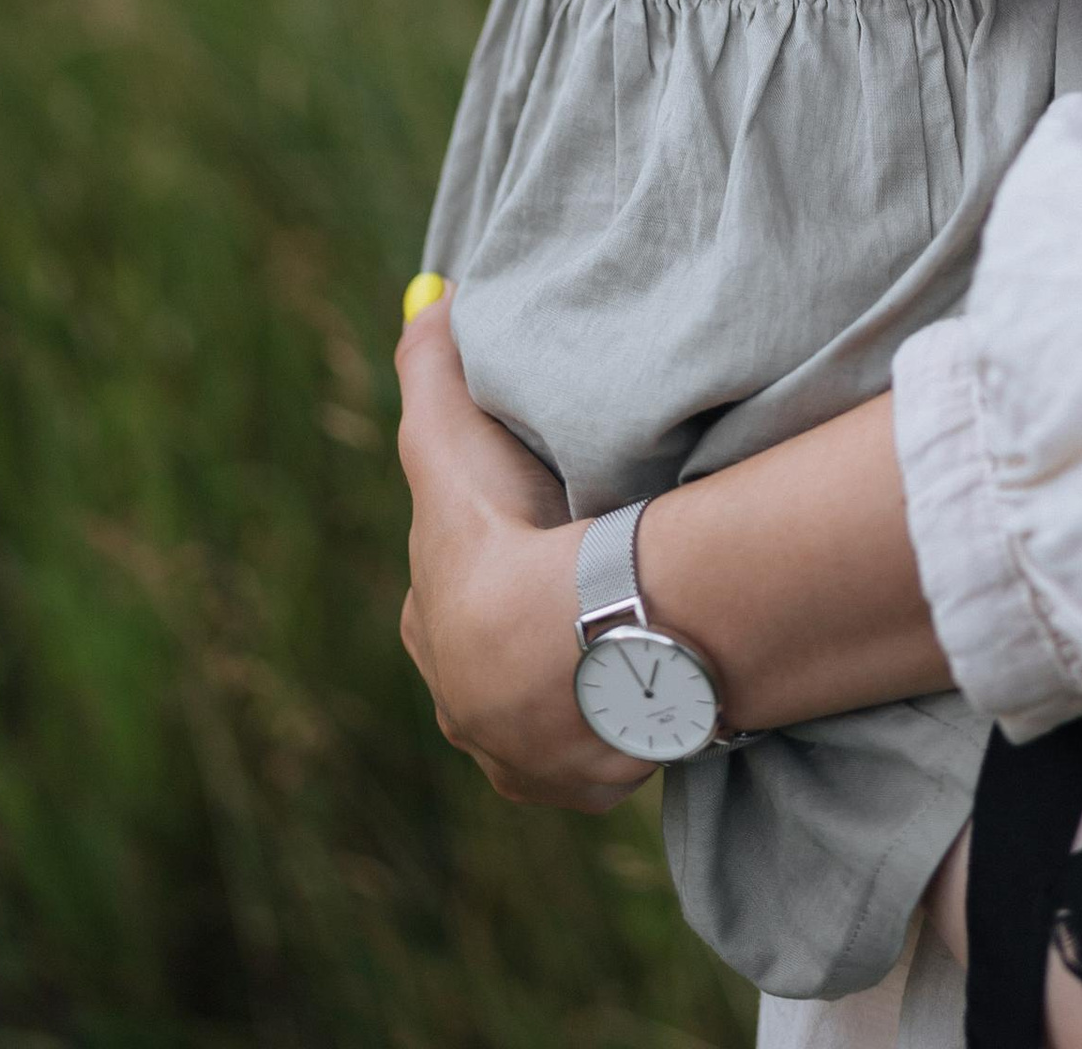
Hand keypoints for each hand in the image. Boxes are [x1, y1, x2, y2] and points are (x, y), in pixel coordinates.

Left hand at [394, 296, 645, 810]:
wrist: (564, 648)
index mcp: (433, 628)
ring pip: (549, 711)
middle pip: (497, 656)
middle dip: (530, 626)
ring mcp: (520, 754)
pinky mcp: (580, 784)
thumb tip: (426, 298)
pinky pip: (602, 754)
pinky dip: (625, 722)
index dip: (489, 552)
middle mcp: (464, 704)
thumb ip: (431, 363)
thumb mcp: (448, 433)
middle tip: (591, 579)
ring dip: (581, 679)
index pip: (453, 586)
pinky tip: (656, 688)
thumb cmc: (501, 534)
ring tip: (634, 631)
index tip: (535, 527)